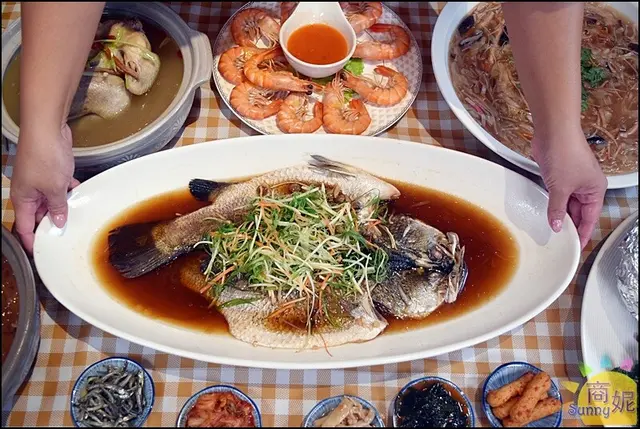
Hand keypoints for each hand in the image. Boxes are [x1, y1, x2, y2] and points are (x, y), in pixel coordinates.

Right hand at [10, 123, 78, 253]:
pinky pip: (58, 187)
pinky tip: (77, 193)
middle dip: (52, 223)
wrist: (48, 130)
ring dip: (62, 206)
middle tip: (66, 234)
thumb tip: (58, 221)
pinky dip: (67, 191)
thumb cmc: (44, 156)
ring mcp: (39, 181)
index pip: (25, 228)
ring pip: (50, 201)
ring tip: (74, 215)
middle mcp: (28, 192)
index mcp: (23, 200)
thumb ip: (58, 207)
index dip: (32, 241)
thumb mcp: (54, 189)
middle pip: (39, 215)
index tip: (41, 253)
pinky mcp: (50, 171)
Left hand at [532, 127, 606, 249]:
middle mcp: (586, 187)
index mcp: (595, 190)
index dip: (584, 233)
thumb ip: (557, 209)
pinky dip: (552, 204)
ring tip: (552, 230)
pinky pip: (557, 195)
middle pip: (579, 212)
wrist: (553, 132)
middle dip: (570, 225)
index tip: (577, 246)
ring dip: (559, 214)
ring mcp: (572, 181)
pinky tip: (546, 213)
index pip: (590, 218)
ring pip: (567, 204)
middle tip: (560, 241)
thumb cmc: (565, 153)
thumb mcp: (561, 188)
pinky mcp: (558, 175)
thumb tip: (556, 226)